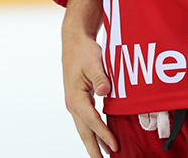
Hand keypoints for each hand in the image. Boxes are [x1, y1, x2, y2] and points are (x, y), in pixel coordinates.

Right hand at [62, 0, 118, 156]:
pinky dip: (93, 133)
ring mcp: (74, 103)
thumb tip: (104, 91)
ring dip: (93, 144)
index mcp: (76, 96)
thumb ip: (101, 78)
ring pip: (84, 129)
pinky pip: (86, 122)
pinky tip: (101, 139)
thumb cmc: (84, 52)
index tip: (114, 147)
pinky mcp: (79, 101)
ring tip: (103, 157)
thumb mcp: (94, 62)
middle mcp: (73, 103)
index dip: (104, 135)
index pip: (92, 121)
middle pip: (84, 132)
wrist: (74, 42)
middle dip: (93, 150)